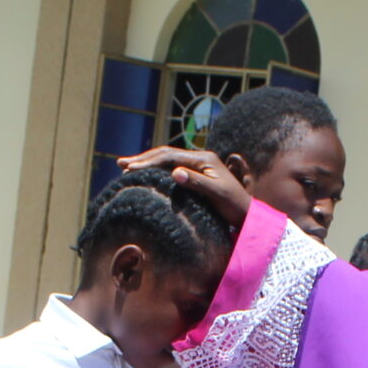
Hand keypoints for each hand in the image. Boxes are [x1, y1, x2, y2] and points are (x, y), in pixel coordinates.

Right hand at [113, 146, 250, 230]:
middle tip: (121, 164)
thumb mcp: (216, 194)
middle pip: (166, 154)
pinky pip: (171, 167)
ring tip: (127, 166)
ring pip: (167, 159)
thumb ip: (196, 182)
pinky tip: (146, 174)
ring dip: (147, 162)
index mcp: (203, 159)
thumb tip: (175, 172)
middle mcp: (199, 158)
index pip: (170, 156)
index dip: (148, 161)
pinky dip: (156, 169)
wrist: (246, 213)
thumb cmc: (233, 205)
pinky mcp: (196, 174)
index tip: (130, 168)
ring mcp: (198, 165)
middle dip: (143, 159)